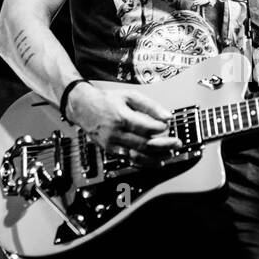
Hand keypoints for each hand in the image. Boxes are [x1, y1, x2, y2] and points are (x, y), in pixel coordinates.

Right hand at [66, 79, 181, 161]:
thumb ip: (149, 105)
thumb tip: (167, 116)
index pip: (145, 128)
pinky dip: (144, 162)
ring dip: (156, 158)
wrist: (83, 108)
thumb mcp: (129, 96)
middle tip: (176, 144)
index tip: (168, 126)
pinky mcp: (110, 150)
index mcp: (121, 117)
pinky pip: (129, 159)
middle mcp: (116, 133)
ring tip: (169, 155)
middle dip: (163, 145)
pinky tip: (155, 161)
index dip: (160, 129)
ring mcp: (112, 144)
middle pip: (144, 144)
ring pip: (137, 156)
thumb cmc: (107, 100)